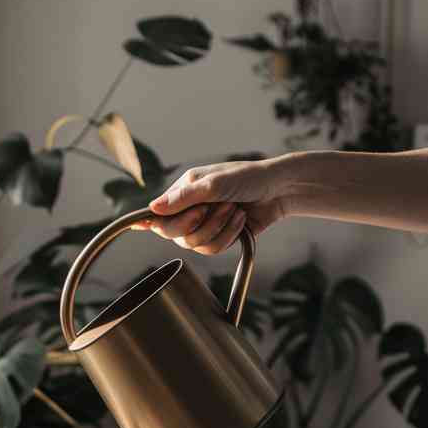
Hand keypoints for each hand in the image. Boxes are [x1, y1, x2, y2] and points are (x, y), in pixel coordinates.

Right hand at [135, 158, 287, 253]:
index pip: (159, 215)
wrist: (279, 190)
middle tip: (213, 207)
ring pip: (195, 245)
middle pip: (175, 235)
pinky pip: (213, 249)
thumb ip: (184, 198)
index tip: (148, 226)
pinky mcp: (220, 238)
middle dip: (198, 223)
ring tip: (234, 210)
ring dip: (218, 228)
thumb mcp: (215, 183)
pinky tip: (240, 220)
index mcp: (183, 192)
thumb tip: (153, 208)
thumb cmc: (248, 178)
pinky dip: (229, 235)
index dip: (155, 223)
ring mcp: (204, 226)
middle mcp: (189, 210)